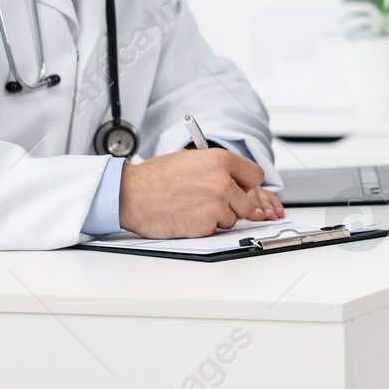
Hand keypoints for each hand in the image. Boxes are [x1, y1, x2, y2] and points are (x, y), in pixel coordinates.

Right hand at [118, 148, 282, 238]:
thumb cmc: (156, 177)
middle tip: (211, 201)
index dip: (246, 184)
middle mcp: (223, 181)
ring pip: (233, 218)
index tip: (239, 188)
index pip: (256, 175)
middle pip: (247, 202)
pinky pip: (216, 229)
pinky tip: (188, 216)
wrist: (131, 195)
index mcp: (221, 160)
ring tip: (194, 207)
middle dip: (233, 204)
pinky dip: (205, 227)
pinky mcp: (206, 225)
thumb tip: (236, 178)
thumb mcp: (191, 159)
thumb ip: (218, 168)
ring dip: (218, 217)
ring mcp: (216, 204)